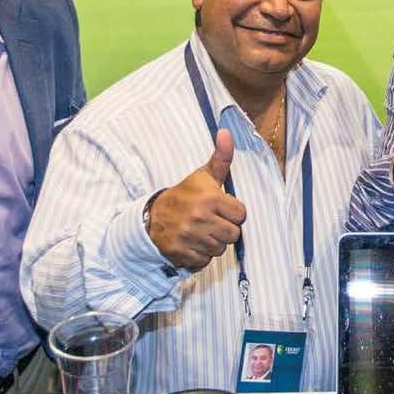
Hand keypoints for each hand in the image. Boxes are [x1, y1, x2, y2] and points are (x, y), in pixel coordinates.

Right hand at [146, 128, 246, 270]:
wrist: (152, 216)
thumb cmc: (183, 195)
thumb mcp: (203, 175)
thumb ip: (221, 157)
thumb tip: (227, 132)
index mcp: (210, 199)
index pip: (241, 215)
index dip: (233, 212)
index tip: (221, 208)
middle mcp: (201, 219)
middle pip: (233, 234)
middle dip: (225, 229)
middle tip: (212, 221)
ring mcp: (191, 238)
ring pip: (220, 249)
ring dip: (213, 242)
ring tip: (202, 231)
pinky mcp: (182, 254)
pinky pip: (205, 261)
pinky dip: (200, 254)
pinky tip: (193, 242)